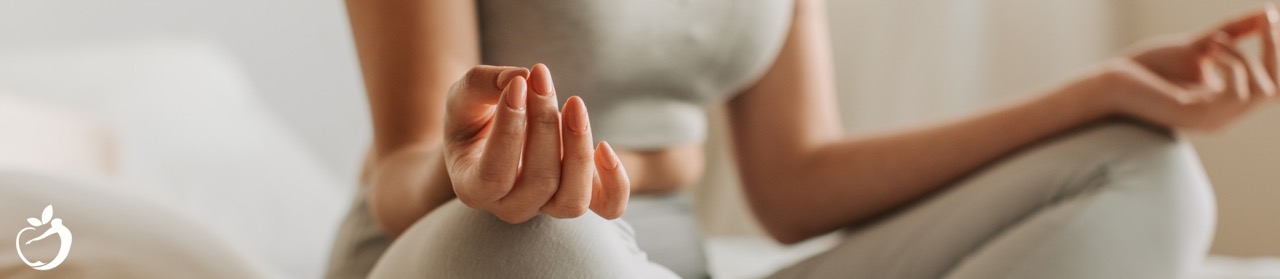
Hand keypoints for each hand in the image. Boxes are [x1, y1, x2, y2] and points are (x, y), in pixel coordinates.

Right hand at [442, 64, 629, 223]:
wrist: (492, 136)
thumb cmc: (473, 117)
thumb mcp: (464, 96)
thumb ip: (481, 84)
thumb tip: (521, 77)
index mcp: (473, 189)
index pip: (494, 175)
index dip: (509, 129)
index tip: (518, 84)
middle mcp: (510, 207)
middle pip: (540, 182)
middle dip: (545, 125)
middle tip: (541, 78)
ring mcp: (547, 207)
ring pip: (573, 199)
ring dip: (579, 148)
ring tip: (573, 103)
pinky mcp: (578, 196)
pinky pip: (609, 206)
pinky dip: (615, 182)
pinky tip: (605, 146)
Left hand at [1101, 4, 1279, 131]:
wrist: (1112, 82)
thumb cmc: (1150, 67)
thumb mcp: (1202, 45)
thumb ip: (1235, 33)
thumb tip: (1269, 12)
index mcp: (1225, 104)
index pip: (1272, 88)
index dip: (1278, 56)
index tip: (1274, 22)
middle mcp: (1223, 117)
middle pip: (1275, 91)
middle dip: (1275, 53)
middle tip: (1267, 25)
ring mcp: (1210, 119)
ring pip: (1262, 91)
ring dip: (1246, 56)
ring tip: (1216, 41)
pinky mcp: (1195, 114)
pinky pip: (1237, 93)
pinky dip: (1233, 65)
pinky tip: (1213, 51)